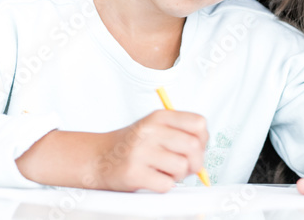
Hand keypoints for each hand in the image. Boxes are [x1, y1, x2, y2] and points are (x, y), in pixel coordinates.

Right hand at [94, 109, 208, 191]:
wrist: (99, 157)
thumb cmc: (133, 144)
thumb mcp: (155, 127)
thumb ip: (181, 132)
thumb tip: (204, 150)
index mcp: (159, 117)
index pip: (198, 123)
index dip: (203, 139)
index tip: (196, 147)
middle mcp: (150, 131)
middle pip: (193, 147)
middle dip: (195, 162)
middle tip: (186, 167)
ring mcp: (140, 151)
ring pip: (181, 167)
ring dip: (178, 175)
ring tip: (166, 172)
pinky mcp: (134, 173)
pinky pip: (166, 185)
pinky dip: (164, 186)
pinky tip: (154, 179)